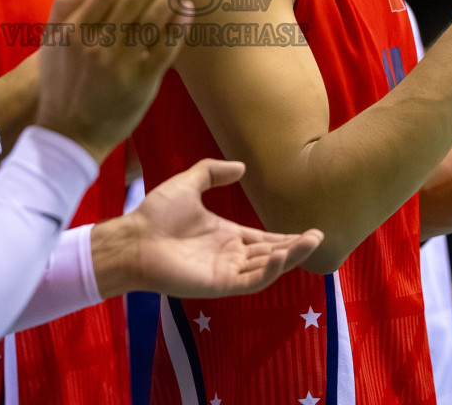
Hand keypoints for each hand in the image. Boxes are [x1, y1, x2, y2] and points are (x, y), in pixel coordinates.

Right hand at [34, 0, 189, 161]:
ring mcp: (122, 63)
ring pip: (152, 18)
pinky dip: (178, 26)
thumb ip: (66, 7)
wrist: (68, 134)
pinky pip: (165, 48)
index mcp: (76, 29)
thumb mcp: (52, 42)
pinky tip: (188, 8)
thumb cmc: (61, 83)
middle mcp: (99, 43)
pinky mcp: (141, 82)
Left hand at [93, 159, 322, 298]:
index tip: (310, 229)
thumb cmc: (156, 213)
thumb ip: (213, 173)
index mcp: (226, 236)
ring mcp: (226, 271)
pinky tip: (282, 257)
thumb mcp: (189, 183)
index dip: (287, 237)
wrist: (133, 238)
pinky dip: (269, 271)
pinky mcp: (219, 284)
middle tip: (318, 235)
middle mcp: (230, 255)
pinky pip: (250, 280)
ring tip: (310, 241)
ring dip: (290, 257)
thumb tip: (242, 166)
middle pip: (272, 254)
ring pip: (267, 268)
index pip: (264, 239)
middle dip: (295, 247)